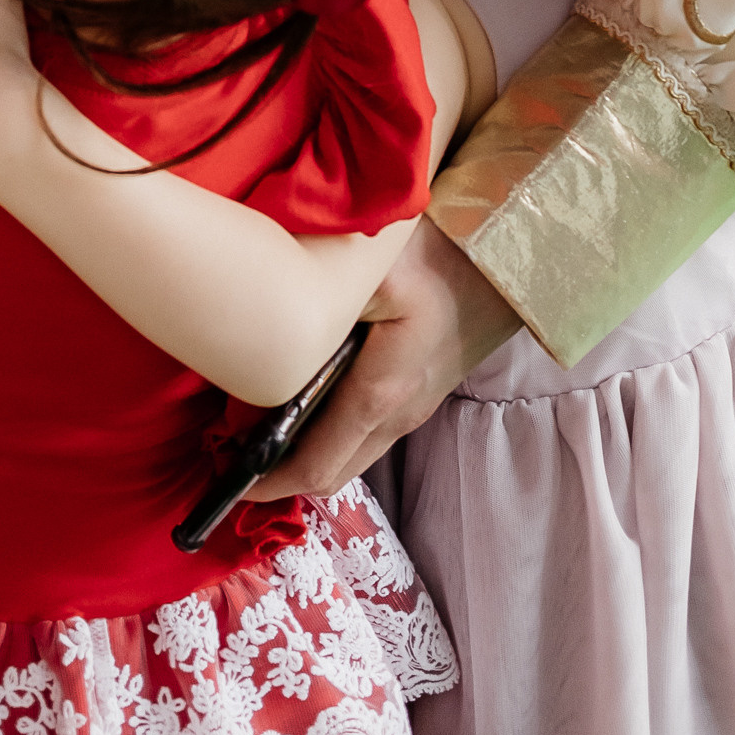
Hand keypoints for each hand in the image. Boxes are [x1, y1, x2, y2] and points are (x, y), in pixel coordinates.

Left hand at [251, 222, 519, 496]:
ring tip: (253, 425)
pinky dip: (327, 430)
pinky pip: (365, 429)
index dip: (268, 482)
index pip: (316, 465)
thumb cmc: (441, 254)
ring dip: (304, 451)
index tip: (226, 480)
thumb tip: (268, 326)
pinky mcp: (419, 389)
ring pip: (351, 452)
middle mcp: (400, 412)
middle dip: (279, 473)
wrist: (508, 251)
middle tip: (226, 449)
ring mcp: (414, 405)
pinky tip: (301, 397)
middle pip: (332, 471)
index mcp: (382, 392)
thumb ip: (322, 304)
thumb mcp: (373, 269)